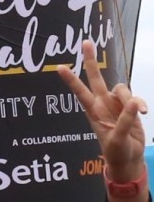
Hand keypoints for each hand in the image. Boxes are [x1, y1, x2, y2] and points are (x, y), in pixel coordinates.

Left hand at [57, 40, 146, 182]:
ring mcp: (116, 105)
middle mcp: (103, 105)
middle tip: (85, 42)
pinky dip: (141, 103)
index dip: (71, 80)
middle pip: (96, 78)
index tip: (59, 67)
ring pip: (122, 88)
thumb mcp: (118, 140)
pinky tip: (144, 113)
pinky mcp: (129, 107)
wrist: (128, 159)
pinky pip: (135, 98)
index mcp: (93, 112)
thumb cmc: (117, 152)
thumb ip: (125, 121)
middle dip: (91, 60)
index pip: (80, 92)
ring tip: (140, 112)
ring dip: (131, 97)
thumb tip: (133, 102)